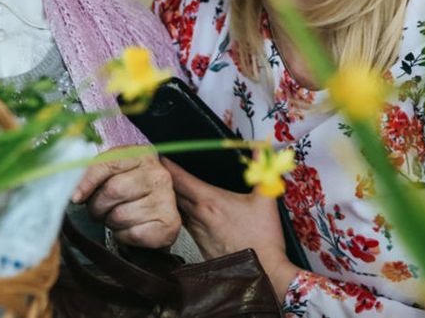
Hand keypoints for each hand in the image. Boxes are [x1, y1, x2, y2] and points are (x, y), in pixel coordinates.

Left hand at [72, 149, 180, 248]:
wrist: (155, 218)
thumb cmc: (128, 195)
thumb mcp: (112, 175)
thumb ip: (91, 173)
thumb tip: (68, 184)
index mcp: (142, 156)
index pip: (109, 163)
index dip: (88, 181)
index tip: (76, 197)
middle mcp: (158, 175)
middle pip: (113, 190)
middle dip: (98, 206)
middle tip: (99, 210)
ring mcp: (166, 200)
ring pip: (120, 215)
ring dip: (111, 222)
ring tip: (117, 218)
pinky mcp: (169, 225)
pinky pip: (132, 234)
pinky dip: (123, 236)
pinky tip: (129, 229)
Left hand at [163, 157, 300, 296]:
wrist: (262, 273)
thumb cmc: (263, 239)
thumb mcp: (266, 199)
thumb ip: (262, 172)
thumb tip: (261, 151)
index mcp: (210, 201)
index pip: (180, 179)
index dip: (168, 166)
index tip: (159, 156)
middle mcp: (198, 216)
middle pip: (172, 193)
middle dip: (165, 181)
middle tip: (158, 169)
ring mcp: (197, 233)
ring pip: (176, 211)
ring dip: (170, 200)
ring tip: (167, 189)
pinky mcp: (199, 247)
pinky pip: (185, 226)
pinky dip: (181, 217)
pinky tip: (184, 214)